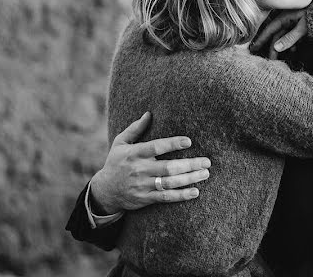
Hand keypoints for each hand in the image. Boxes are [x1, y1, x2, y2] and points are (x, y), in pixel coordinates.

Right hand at [89, 112, 210, 213]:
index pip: (156, 147)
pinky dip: (181, 196)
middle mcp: (139, 170)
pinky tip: (195, 192)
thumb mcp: (120, 142)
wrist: (105, 191)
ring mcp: (143, 185)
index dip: (172, 144)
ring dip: (190, 179)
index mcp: (134, 153)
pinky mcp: (145, 199)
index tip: (189, 141)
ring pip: (170, 183)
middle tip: (206, 161)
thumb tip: (149, 113)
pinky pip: (166, 198)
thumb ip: (135, 128)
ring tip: (205, 173)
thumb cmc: (116, 162)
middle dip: (190, 164)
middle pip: (168, 167)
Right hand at [250, 9, 307, 59]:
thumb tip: (275, 48)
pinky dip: (292, 43)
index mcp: (284, 18)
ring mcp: (291, 22)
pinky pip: (290, 35)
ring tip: (286, 56)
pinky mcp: (297, 25)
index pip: (269, 31)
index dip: (260, 40)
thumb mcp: (302, 28)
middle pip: (276, 36)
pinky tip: (295, 49)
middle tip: (271, 61)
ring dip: (284, 47)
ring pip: (283, 37)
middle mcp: (285, 20)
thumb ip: (289, 38)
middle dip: (274, 49)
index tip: (253, 49)